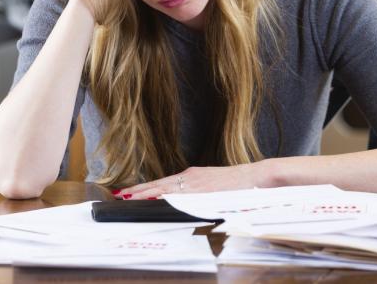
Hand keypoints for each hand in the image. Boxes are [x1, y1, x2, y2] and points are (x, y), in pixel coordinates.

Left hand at [114, 164, 260, 199]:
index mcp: (193, 176)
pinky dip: (164, 197)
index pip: (164, 183)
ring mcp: (195, 183)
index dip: (146, 188)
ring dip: (146, 193)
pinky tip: (153, 200)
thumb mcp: (215, 186)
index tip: (131, 191)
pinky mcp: (203, 190)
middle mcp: (191, 177)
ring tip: (128, 197)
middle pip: (159, 184)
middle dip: (139, 190)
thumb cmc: (239, 185)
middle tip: (120, 194)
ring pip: (165, 189)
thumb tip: (187, 200)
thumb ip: (199, 192)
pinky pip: (179, 195)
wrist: (256, 177)